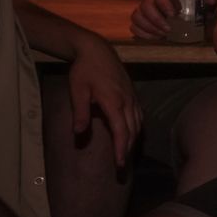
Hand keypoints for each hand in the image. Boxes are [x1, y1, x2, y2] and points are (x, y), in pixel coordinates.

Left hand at [65, 33, 140, 163]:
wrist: (96, 49)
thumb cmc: (84, 70)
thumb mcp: (77, 90)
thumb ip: (80, 112)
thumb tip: (78, 134)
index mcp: (114, 102)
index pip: (121, 131)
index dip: (120, 149)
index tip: (119, 164)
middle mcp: (127, 101)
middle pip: (132, 131)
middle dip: (127, 149)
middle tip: (122, 167)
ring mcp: (132, 97)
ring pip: (137, 124)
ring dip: (132, 140)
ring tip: (126, 153)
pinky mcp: (132, 94)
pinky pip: (139, 115)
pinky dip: (136, 128)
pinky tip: (132, 133)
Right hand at [130, 0, 198, 40]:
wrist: (186, 19)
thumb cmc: (194, 8)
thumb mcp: (202, 2)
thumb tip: (210, 0)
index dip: (164, 2)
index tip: (173, 14)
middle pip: (145, 5)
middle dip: (156, 19)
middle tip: (168, 29)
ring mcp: (143, 10)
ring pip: (137, 16)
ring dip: (149, 27)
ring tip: (163, 34)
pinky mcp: (140, 21)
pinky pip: (134, 26)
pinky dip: (143, 33)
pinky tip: (156, 37)